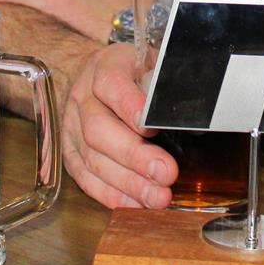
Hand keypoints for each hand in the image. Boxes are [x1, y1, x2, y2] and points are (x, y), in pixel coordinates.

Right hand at [62, 43, 177, 207]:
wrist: (86, 76)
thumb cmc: (127, 71)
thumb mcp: (148, 61)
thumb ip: (165, 84)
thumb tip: (193, 119)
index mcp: (104, 68)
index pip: (112, 85)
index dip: (131, 107)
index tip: (152, 127)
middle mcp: (83, 98)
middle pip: (99, 129)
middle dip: (135, 156)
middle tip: (165, 172)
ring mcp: (72, 128)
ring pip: (94, 158)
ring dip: (128, 182)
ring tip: (157, 197)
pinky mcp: (70, 154)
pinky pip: (86, 178)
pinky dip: (111, 194)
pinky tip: (135, 203)